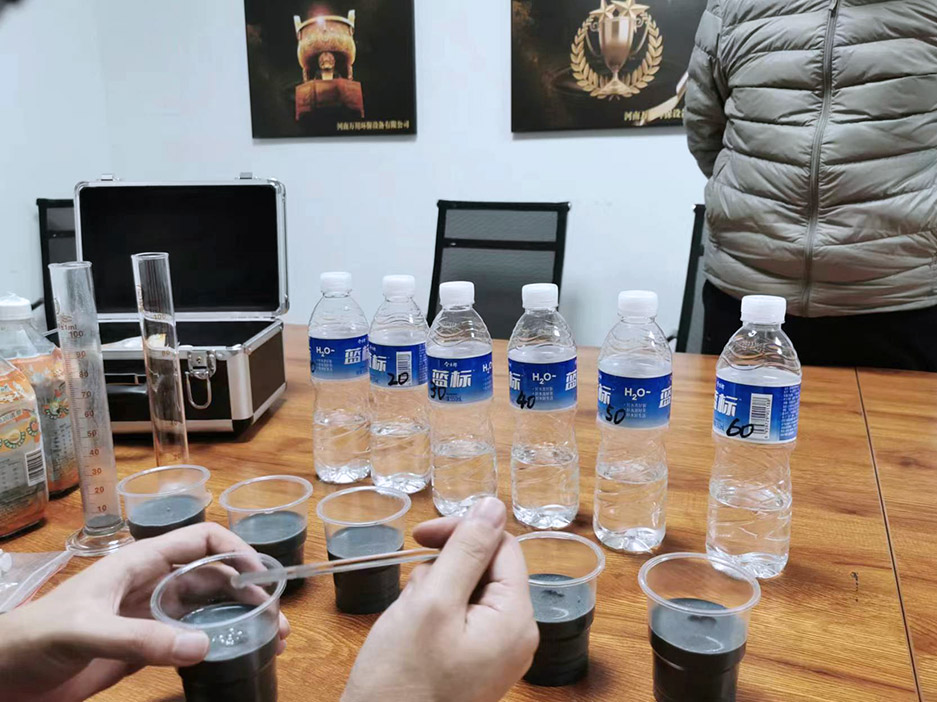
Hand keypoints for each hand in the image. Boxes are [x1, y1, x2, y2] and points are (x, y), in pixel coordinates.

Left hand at [0, 522, 290, 701]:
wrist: (2, 676)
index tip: (261, 576)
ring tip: (270, 640)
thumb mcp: (86, 631)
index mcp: (139, 563)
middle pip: (212, 578)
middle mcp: (150, 585)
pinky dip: (215, 646)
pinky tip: (234, 656)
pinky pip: (188, 642)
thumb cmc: (34, 638)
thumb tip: (202, 646)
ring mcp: (148, 618)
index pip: (199, 541)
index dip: (234, 550)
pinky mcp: (143, 649)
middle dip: (249, 593)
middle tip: (278, 620)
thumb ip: (141, 638)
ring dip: (238, 621)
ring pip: (205, 611)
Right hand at [342, 497, 538, 701]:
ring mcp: (493, 652)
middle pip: (485, 569)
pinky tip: (408, 637)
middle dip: (442, 571)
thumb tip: (492, 505)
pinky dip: (428, 616)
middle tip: (412, 596)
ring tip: (408, 625)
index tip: (420, 535)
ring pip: (464, 591)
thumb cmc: (401, 681)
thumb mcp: (432, 602)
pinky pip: (455, 618)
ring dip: (431, 593)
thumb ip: (466, 550)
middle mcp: (513, 636)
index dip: (462, 532)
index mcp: (516, 619)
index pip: (502, 546)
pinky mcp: (471, 663)